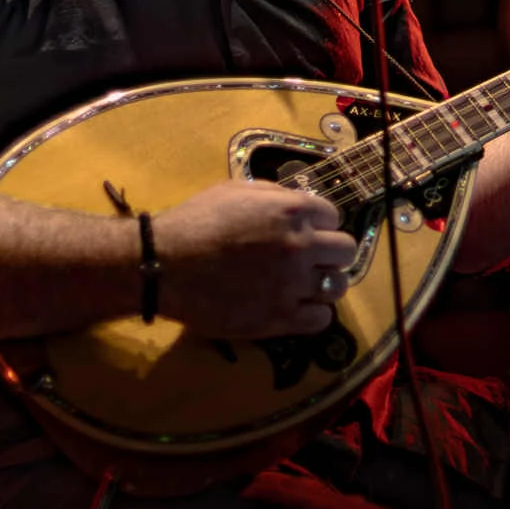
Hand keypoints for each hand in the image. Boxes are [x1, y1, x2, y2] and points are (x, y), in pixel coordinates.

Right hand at [150, 180, 357, 338]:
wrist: (164, 265)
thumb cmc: (195, 221)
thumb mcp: (236, 190)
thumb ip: (275, 195)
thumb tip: (296, 204)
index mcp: (292, 210)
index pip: (333, 216)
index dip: (319, 224)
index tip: (306, 232)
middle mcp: (300, 245)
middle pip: (345, 251)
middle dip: (330, 253)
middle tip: (311, 259)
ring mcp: (292, 284)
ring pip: (338, 286)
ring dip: (325, 284)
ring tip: (306, 285)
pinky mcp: (280, 318)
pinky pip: (321, 319)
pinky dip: (313, 313)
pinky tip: (297, 307)